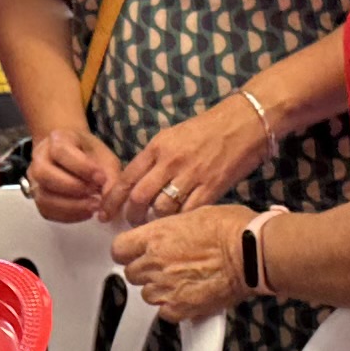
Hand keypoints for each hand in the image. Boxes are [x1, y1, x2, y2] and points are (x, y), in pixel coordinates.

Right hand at [23, 127, 121, 224]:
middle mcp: (39, 158)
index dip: (81, 167)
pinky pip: (46, 211)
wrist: (75, 155)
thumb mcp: (105, 158)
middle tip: (96, 196)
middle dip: (73, 188)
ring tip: (93, 207)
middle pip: (45, 174)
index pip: (61, 151)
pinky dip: (67, 216)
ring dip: (70, 206)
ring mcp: (34, 179)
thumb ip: (110, 177)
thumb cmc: (91, 155)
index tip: (101, 178)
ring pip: (43, 196)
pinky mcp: (37, 197)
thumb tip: (107, 202)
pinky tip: (85, 213)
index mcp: (56, 139)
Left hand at [104, 94, 271, 225]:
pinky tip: (178, 225)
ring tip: (156, 227)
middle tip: (132, 224)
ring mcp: (191, 175)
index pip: (126, 178)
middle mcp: (170, 161)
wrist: (244, 123)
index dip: (112, 200)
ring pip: (161, 208)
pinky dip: (180, 222)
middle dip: (132, 215)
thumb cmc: (209, 129)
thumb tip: (138, 184)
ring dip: (155, 221)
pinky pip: (187, 212)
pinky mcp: (211, 187)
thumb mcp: (174, 137)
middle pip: (139, 197)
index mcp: (157, 147)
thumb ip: (155, 159)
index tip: (104, 214)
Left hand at [114, 203, 250, 322]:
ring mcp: (166, 286)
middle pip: (131, 274)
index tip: (133, 253)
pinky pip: (165, 313)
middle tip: (165, 267)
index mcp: (156, 236)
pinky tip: (189, 296)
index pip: (119, 249)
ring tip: (182, 281)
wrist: (252, 252)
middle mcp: (155, 262)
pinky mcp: (181, 307)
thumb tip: (167, 233)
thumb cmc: (233, 229)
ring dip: (159, 289)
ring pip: (147, 295)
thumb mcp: (195, 214)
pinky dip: (174, 308)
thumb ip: (171, 229)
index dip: (127, 252)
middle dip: (145, 271)